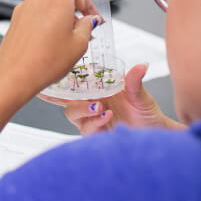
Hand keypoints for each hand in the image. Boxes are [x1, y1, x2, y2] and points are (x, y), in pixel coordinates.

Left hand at [0, 0, 101, 96]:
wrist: (13, 77)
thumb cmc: (46, 62)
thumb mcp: (79, 45)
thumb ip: (87, 27)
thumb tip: (86, 20)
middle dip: (80, 6)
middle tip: (90, 28)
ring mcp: (26, 6)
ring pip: (53, 5)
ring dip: (64, 17)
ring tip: (69, 43)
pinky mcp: (17, 16)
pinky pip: (39, 14)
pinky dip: (50, 23)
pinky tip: (52, 44)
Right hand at [39, 64, 180, 133]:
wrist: (155, 132)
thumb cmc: (146, 111)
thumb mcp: (140, 94)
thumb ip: (134, 82)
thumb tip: (140, 67)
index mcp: (95, 91)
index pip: (71, 85)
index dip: (55, 84)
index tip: (45, 78)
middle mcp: (90, 104)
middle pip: (66, 101)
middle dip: (72, 100)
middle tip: (91, 100)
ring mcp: (91, 120)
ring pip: (73, 115)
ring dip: (83, 110)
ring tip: (101, 108)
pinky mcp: (96, 134)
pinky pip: (86, 129)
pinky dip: (95, 123)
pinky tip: (108, 117)